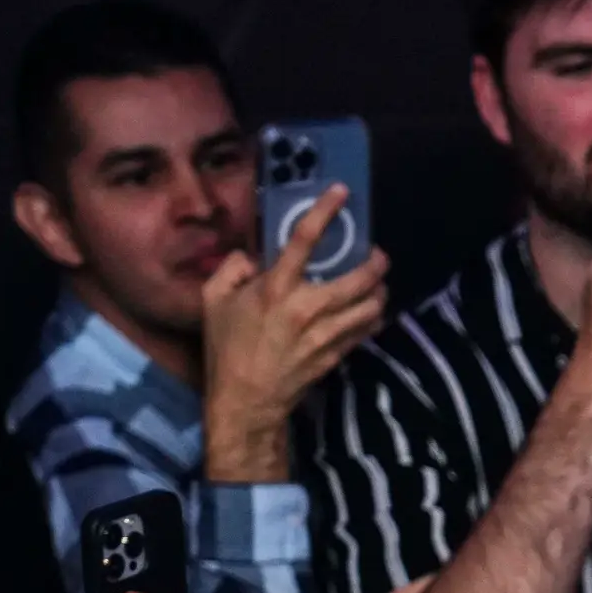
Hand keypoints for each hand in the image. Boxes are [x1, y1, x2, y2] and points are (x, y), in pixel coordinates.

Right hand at [202, 185, 391, 482]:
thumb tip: (252, 257)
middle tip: (378, 255)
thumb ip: (230, 269)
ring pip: (369, 308)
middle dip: (374, 265)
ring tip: (378, 284)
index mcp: (276, 288)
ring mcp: (325, 334)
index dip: (325, 212)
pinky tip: (372, 312)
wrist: (246, 400)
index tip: (341, 193)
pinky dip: (372, 319)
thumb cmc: (226, 348)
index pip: (305, 240)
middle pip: (356, 280)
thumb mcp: (212, 301)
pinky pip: (363, 332)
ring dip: (379, 293)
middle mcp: (307, 308)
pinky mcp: (335, 355)